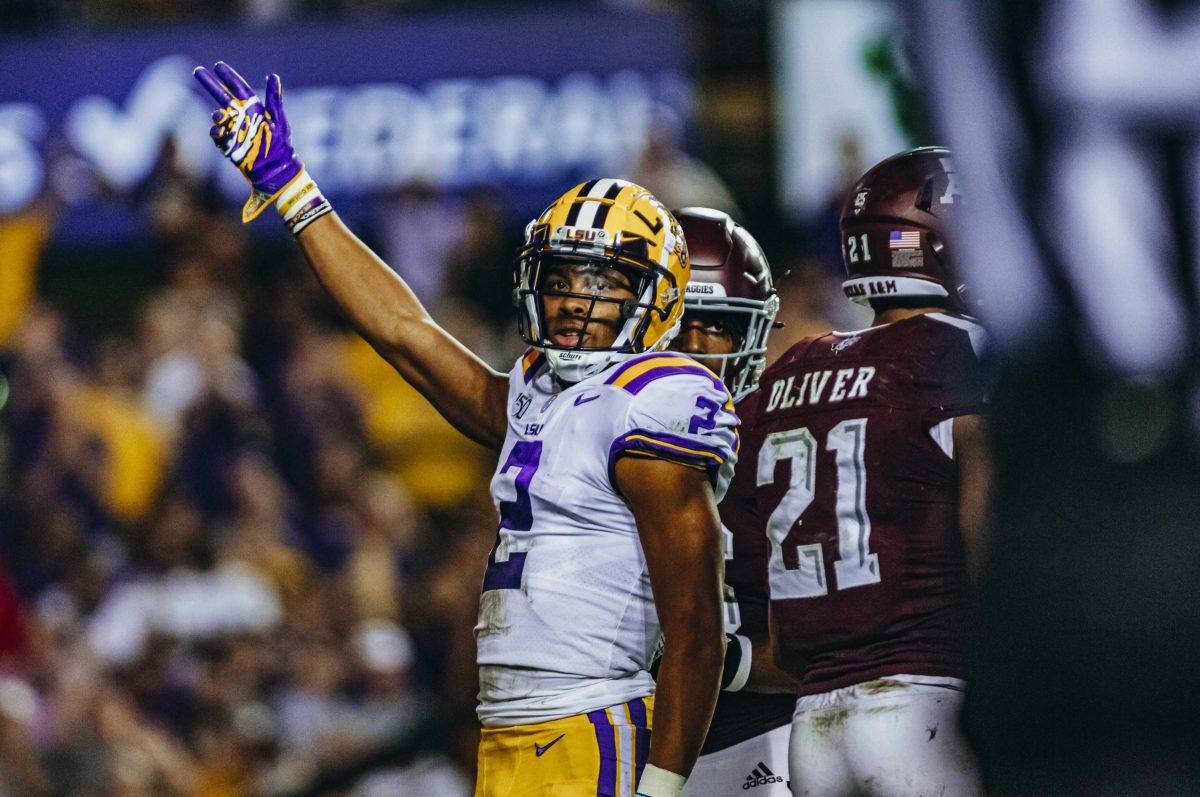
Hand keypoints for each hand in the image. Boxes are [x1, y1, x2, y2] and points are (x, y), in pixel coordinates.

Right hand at [193, 61, 302, 221]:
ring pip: (219, 117)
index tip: (217, 65)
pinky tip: (217, 131)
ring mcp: (234, 130)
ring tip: (219, 116)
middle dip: (210, 84)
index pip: (239, 88)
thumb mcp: (278, 120)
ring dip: (217, 114)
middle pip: (223, 97)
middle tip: (197, 71)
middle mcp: (242, 117)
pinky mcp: (229, 145)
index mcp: (254, 108)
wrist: (276, 169)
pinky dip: (216, 132)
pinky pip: (218, 136)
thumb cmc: (280, 144)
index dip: (228, 77)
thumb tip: (273, 76)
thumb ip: (274, 99)